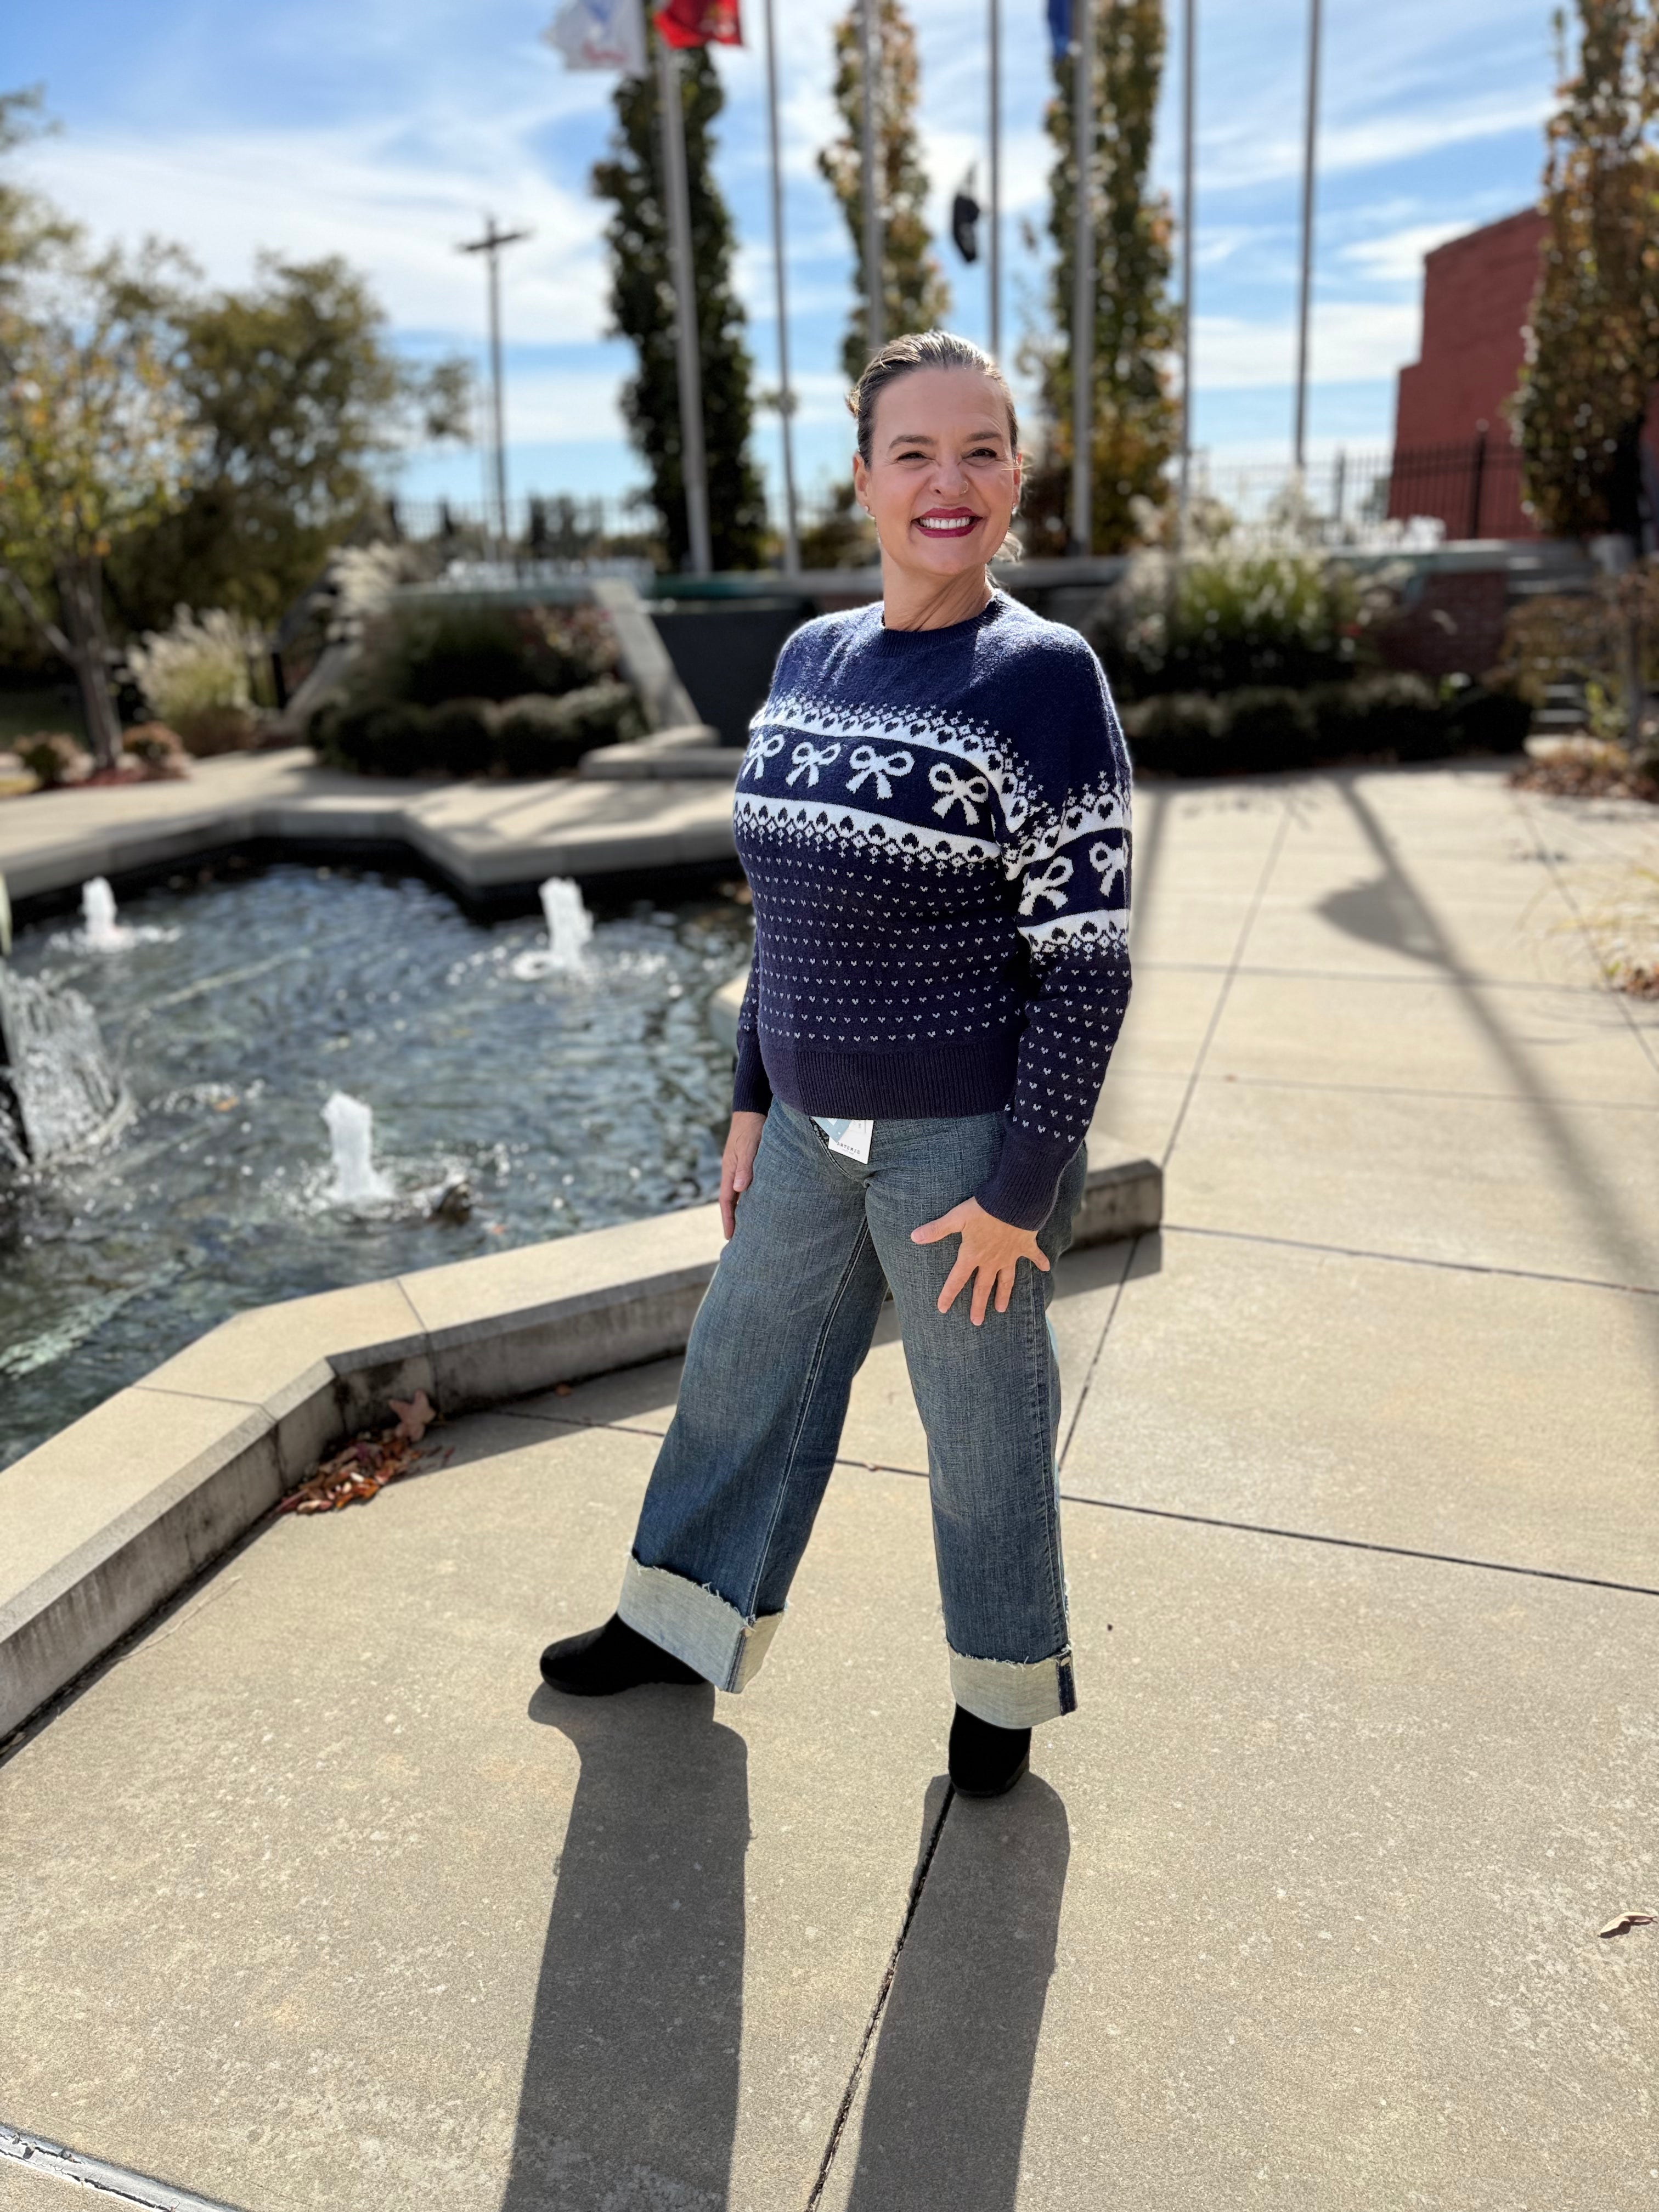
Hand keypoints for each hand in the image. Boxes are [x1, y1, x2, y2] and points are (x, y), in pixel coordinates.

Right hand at [719, 1111, 766, 1239]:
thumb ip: (745, 1167)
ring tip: (751, 1226)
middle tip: (740, 1239)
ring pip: (741, 1194)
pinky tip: (760, 1203)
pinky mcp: (750, 1163)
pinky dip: (751, 1197)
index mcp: (730, 1170)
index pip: (726, 1201)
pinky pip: (748, 1185)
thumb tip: (739, 1189)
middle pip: (732, 1201)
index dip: (728, 1219)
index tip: (730, 1236)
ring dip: (743, 1210)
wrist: (753, 1108)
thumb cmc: (752, 1127)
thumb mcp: (748, 1147)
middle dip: (734, 1219)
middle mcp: (734, 1171)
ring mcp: (741, 1167)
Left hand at [911, 1196, 1048, 1325]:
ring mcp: (1010, 1255)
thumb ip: (936, 1229)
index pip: (957, 1279)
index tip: (942, 1309)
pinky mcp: (1025, 1245)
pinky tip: (1046, 1268)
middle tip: (977, 1321)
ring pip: (1006, 1280)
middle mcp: (991, 1260)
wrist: (1015, 1201)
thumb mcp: (956, 1217)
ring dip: (1003, 1295)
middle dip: (978, 1305)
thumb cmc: (984, 1208)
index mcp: (973, 1255)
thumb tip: (914, 1237)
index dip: (948, 1294)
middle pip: (983, 1287)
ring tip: (1001, 1309)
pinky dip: (1040, 1261)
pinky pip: (1034, 1256)